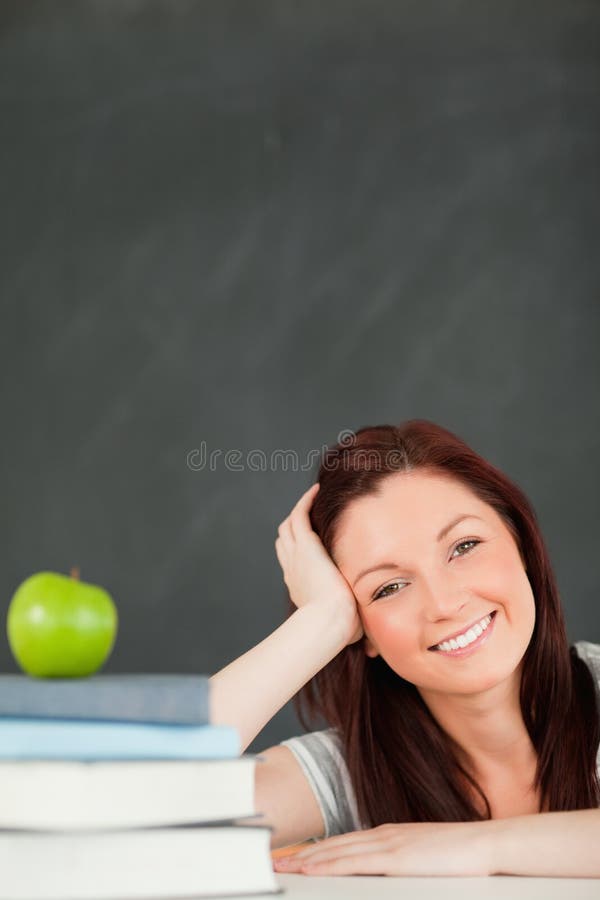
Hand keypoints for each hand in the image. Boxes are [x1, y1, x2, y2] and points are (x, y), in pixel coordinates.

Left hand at [273, 821, 494, 876]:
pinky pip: (353, 862)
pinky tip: (312, 869)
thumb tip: (386, 874)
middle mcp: (383, 835)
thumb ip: (402, 862)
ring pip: (338, 851)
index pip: (345, 843)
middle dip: (304, 853)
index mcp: (390, 836)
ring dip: (308, 859)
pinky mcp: (395, 858)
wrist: (484, 845)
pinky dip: (329, 864)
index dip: (318, 850)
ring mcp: (388, 844)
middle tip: (276, 860)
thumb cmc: (460, 856)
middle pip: (335, 845)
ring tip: (284, 865)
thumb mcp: (424, 858)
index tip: (297, 856)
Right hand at [275, 483, 362, 645]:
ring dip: (300, 512)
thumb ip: (357, 629)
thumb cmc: (339, 631)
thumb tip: (373, 648)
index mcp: (300, 585)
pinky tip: (317, 491)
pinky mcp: (306, 544)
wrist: (328, 622)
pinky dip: (306, 501)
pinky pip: (299, 514)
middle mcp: (293, 568)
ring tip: (314, 499)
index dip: (300, 551)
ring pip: (289, 526)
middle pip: (285, 539)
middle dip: (296, 528)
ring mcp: (297, 555)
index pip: (294, 562)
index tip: (314, 544)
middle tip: (311, 516)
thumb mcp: (348, 628)